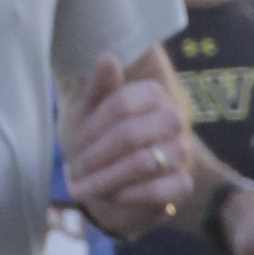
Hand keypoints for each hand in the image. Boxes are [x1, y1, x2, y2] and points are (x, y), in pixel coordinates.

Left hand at [61, 52, 187, 240]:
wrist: (112, 176)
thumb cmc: (96, 138)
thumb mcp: (87, 112)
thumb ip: (97, 87)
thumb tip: (109, 58)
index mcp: (151, 93)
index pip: (121, 106)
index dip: (92, 130)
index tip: (71, 146)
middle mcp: (172, 118)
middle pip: (131, 135)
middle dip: (96, 156)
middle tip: (71, 172)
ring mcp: (180, 150)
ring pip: (144, 163)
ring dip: (107, 178)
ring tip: (82, 188)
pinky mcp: (182, 182)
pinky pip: (160, 190)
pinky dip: (129, 195)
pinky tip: (110, 196)